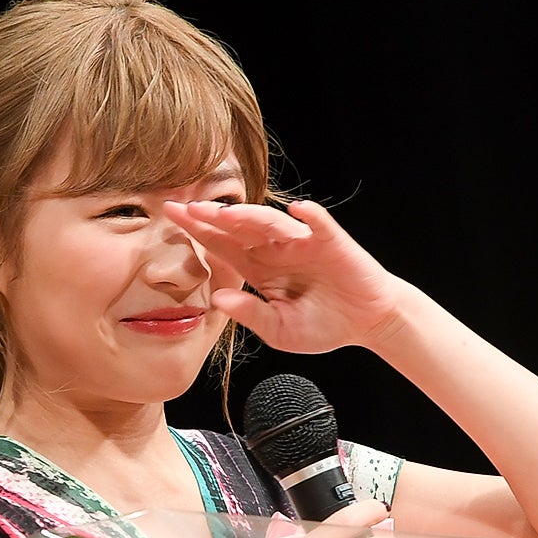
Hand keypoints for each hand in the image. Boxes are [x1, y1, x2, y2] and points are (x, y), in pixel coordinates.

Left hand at [162, 198, 407, 354]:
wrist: (367, 323)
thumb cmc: (323, 325)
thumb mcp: (279, 329)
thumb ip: (249, 314)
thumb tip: (218, 299)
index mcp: (258, 268)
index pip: (221, 246)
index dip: (197, 232)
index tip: (169, 218)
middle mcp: (275, 250)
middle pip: (238, 228)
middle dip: (211, 218)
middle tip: (183, 208)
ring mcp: (302, 243)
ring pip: (270, 223)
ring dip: (248, 216)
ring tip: (224, 212)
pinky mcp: (332, 243)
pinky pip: (319, 225)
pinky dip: (310, 217)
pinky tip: (298, 210)